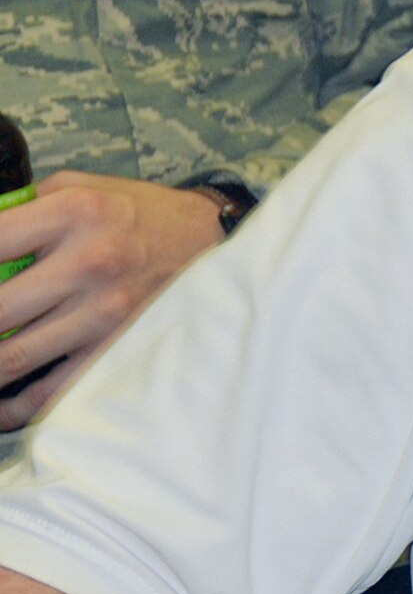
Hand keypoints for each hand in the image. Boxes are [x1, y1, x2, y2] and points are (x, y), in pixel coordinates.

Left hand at [0, 173, 222, 428]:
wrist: (211, 243)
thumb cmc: (137, 214)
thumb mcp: (81, 187)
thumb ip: (22, 209)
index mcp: (75, 212)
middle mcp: (89, 262)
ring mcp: (105, 312)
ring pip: (9, 358)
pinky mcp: (118, 349)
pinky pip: (49, 392)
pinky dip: (12, 406)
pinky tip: (1, 401)